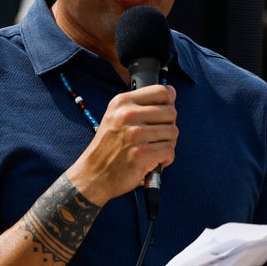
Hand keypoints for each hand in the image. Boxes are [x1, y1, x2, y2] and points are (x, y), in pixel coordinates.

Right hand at [71, 85, 177, 203]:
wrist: (94, 173)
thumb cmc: (108, 146)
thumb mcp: (116, 116)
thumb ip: (142, 104)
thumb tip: (171, 92)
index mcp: (121, 102)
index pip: (161, 92)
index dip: (167, 104)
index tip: (161, 115)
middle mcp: (127, 115)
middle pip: (171, 112)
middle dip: (168, 126)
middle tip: (156, 137)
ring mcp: (135, 134)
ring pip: (173, 132)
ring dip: (168, 143)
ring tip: (153, 149)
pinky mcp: (142, 154)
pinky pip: (169, 150)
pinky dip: (166, 158)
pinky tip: (154, 160)